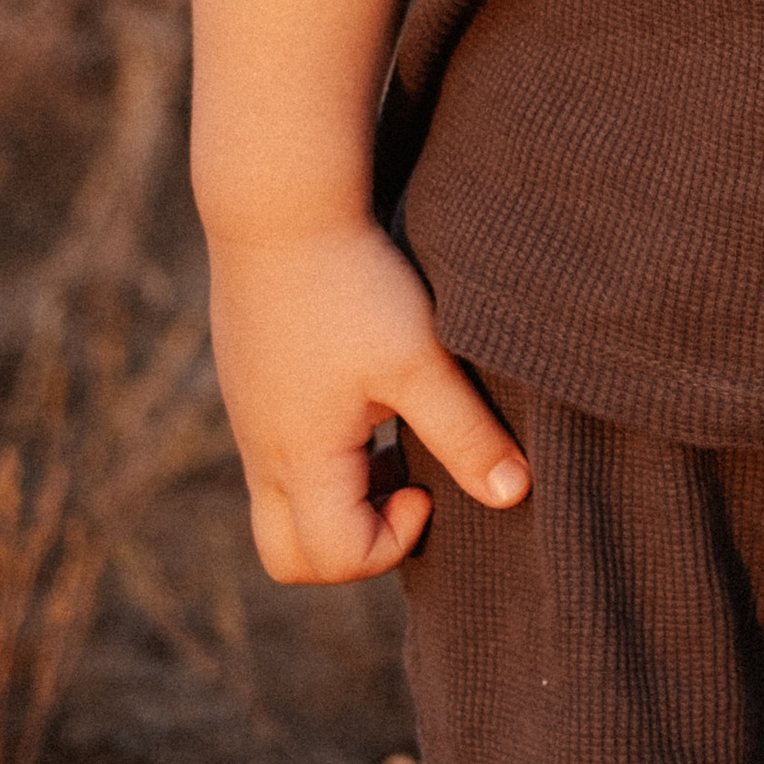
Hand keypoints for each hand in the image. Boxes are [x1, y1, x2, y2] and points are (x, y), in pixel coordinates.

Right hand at [206, 218, 531, 583]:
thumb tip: (515, 495)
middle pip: (290, 555)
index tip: (428, 481)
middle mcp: (261, 451)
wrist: (278, 205)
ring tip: (390, 431)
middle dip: (352, 545)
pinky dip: (323, 456)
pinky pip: (276, 456)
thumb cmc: (354, 284)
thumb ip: (467, 433)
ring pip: (281, 504)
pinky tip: (365, 392)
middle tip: (402, 483)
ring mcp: (248, 419)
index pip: (334, 558)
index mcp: (300, 458)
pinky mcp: (248, 385)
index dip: (392, 541)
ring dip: (341, 495)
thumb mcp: (420, 359)